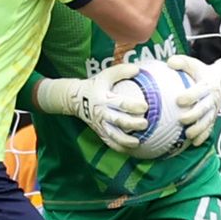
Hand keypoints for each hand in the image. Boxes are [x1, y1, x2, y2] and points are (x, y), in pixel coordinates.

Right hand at [35, 64, 149, 152]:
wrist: (75, 99)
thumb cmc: (95, 85)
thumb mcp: (106, 75)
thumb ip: (121, 71)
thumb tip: (138, 70)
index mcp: (104, 98)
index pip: (120, 103)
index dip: (133, 105)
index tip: (145, 106)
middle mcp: (101, 113)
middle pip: (118, 121)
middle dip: (132, 124)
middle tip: (145, 124)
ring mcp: (99, 124)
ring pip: (113, 135)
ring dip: (125, 140)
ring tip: (137, 142)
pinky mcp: (99, 131)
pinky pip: (109, 142)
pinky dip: (119, 147)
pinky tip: (130, 149)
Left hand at [169, 54, 220, 146]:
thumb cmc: (202, 72)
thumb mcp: (194, 64)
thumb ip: (182, 62)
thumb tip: (169, 62)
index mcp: (207, 85)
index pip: (199, 91)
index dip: (190, 96)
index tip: (179, 100)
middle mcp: (212, 98)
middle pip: (204, 109)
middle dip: (193, 116)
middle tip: (181, 119)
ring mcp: (214, 109)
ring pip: (208, 121)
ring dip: (199, 129)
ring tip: (188, 135)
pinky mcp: (213, 117)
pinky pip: (210, 128)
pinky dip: (203, 136)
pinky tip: (194, 143)